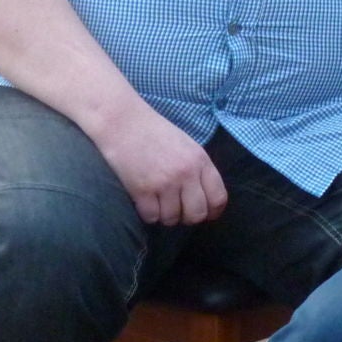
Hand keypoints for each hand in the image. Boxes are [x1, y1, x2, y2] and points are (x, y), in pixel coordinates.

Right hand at [90, 101, 227, 226]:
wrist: (122, 122)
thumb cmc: (154, 132)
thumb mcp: (186, 145)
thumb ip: (198, 169)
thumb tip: (205, 198)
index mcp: (200, 160)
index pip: (218, 197)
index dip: (213, 211)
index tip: (206, 214)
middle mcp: (186, 173)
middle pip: (197, 214)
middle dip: (188, 217)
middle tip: (178, 210)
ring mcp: (164, 183)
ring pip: (172, 219)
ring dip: (165, 216)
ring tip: (158, 203)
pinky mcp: (142, 190)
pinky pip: (151, 217)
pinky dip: (148, 214)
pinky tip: (144, 202)